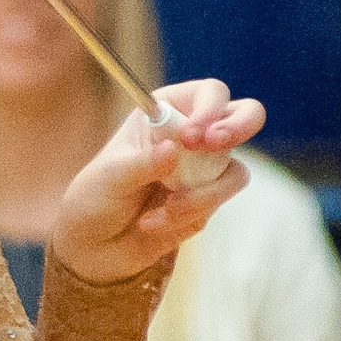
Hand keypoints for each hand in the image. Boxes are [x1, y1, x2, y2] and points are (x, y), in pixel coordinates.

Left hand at [49, 78, 265, 284]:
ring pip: (234, 171)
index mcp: (165, 112)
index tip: (193, 137)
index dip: (209, 109)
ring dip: (200, 194)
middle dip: (239, 127)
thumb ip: (143, 163)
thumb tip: (172, 150)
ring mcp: (204, 168)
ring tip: (163, 210)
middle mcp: (191, 135)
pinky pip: (218, 202)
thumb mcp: (110, 178)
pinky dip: (190, 213)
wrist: (95, 247)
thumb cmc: (95, 199)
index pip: (208, 93)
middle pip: (245, 115)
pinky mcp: (208, 200)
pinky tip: (156, 223)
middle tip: (216, 143)